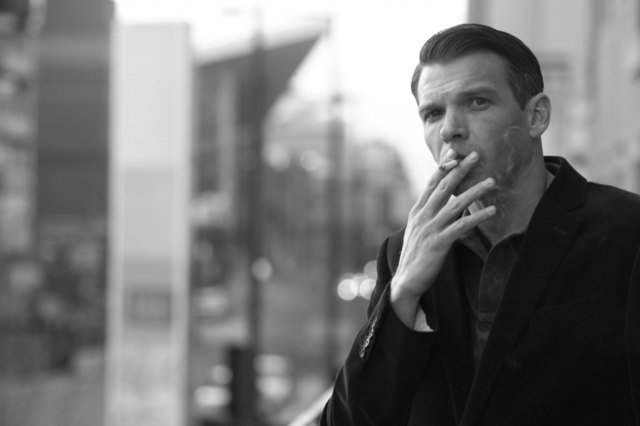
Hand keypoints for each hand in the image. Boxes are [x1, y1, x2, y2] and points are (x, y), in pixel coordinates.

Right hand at [390, 149, 495, 326]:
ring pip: (454, 204)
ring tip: (492, 181)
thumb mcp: (420, 232)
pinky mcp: (438, 243)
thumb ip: (431, 217)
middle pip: (443, 187)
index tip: (456, 152)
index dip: (444, 167)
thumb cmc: (416, 257)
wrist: (405, 282)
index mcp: (417, 212)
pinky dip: (477, 217)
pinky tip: (491, 210)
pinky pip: (461, 226)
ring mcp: (430, 229)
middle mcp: (423, 216)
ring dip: (474, 191)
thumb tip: (448, 207)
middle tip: (476, 155)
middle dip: (460, 169)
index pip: (431, 183)